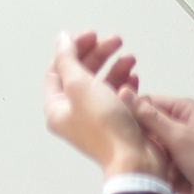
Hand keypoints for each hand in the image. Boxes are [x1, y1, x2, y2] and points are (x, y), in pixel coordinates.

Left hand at [42, 30, 165, 180]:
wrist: (134, 159)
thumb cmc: (105, 125)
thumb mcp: (81, 86)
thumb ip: (69, 60)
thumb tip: (61, 39)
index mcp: (58, 108)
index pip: (58, 70)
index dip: (73, 49)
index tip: (93, 35)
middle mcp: (74, 113)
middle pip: (82, 73)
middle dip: (99, 54)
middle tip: (116, 41)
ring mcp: (96, 117)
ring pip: (102, 82)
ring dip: (116, 66)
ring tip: (130, 59)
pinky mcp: (116, 121)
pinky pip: (118, 95)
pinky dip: (126, 82)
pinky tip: (134, 78)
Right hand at [125, 93, 193, 193]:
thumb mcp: (179, 136)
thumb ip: (150, 117)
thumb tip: (125, 93)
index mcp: (188, 112)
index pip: (152, 103)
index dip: (132, 110)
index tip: (111, 121)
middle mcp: (185, 130)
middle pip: (151, 131)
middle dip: (138, 141)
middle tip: (120, 151)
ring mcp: (183, 154)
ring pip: (154, 154)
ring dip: (147, 162)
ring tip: (133, 170)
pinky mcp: (182, 176)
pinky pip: (160, 174)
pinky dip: (154, 178)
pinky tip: (144, 184)